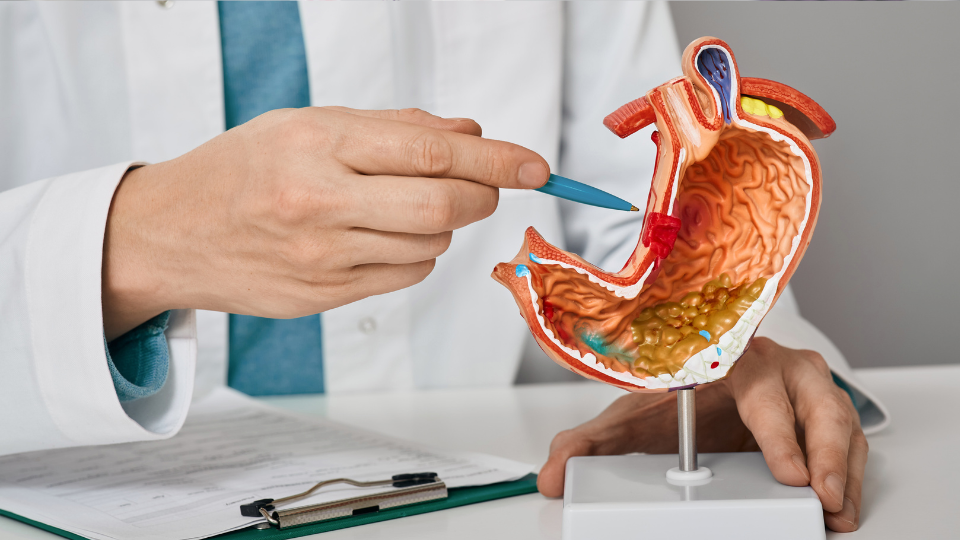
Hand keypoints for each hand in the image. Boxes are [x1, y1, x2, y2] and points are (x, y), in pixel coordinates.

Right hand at [101, 107, 549, 338]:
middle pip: (444, 205)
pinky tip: (381, 236)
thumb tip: (470, 136)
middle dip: (483, 195)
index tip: (535, 165)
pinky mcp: (323, 296)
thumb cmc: (240, 169)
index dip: (496, 160)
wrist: (169, 233)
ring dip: (441, 223)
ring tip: (400, 206)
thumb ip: (394, 127)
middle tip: (485, 187)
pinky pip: (404, 274)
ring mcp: (322, 257)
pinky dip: (414, 252)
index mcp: (317, 144)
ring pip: (431, 244)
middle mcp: (320, 201)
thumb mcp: (307, 124)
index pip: (432, 152)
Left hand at [538, 337, 866, 531]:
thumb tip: (553, 473)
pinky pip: (852, 442)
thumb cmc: (673, 401)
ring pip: (841, 421)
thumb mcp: (630, 421)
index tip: (783, 469)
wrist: (699, 392)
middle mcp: (778, 369)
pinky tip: (841, 505)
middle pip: (815, 401)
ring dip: (843, 467)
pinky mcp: (827, 418)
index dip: (775, 428)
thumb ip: (589, 444)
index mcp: (732, 359)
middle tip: (817, 494)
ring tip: (836, 509)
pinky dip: (851, 474)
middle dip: (822, 450)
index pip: (760, 387)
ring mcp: (808, 391)